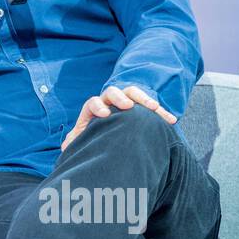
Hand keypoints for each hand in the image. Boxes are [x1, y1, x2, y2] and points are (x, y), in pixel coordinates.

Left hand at [60, 85, 177, 151]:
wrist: (109, 139)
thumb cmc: (94, 140)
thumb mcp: (83, 141)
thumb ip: (76, 142)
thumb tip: (67, 145)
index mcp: (93, 109)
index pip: (93, 102)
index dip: (97, 106)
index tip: (104, 115)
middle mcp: (109, 102)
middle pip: (113, 92)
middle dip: (121, 97)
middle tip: (128, 106)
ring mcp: (126, 103)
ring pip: (134, 94)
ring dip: (144, 100)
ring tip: (155, 109)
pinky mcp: (141, 109)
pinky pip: (152, 107)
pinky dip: (162, 113)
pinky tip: (171, 120)